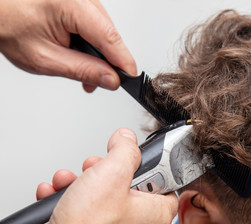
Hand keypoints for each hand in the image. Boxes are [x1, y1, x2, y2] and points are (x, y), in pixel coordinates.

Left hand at [0, 0, 136, 91]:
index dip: (123, 60)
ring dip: (99, 53)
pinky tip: (82, 54)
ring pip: (104, 29)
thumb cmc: (8, 25)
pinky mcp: (79, 2)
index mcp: (70, 5)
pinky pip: (95, 23)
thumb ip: (82, 70)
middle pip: (109, 33)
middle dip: (109, 60)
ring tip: (86, 71)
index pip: (108, 36)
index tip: (131, 78)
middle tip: (102, 82)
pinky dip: (91, 41)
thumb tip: (110, 79)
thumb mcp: (45, 58)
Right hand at [35, 129, 177, 223]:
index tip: (134, 157)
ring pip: (101, 194)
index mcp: (155, 215)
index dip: (149, 166)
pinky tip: (58, 192)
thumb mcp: (114, 173)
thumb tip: (127, 139)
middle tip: (97, 167)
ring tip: (71, 180)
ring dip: (81, 181)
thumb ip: (125, 150)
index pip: (164, 182)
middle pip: (127, 184)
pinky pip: (82, 208)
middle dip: (105, 170)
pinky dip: (68, 197)